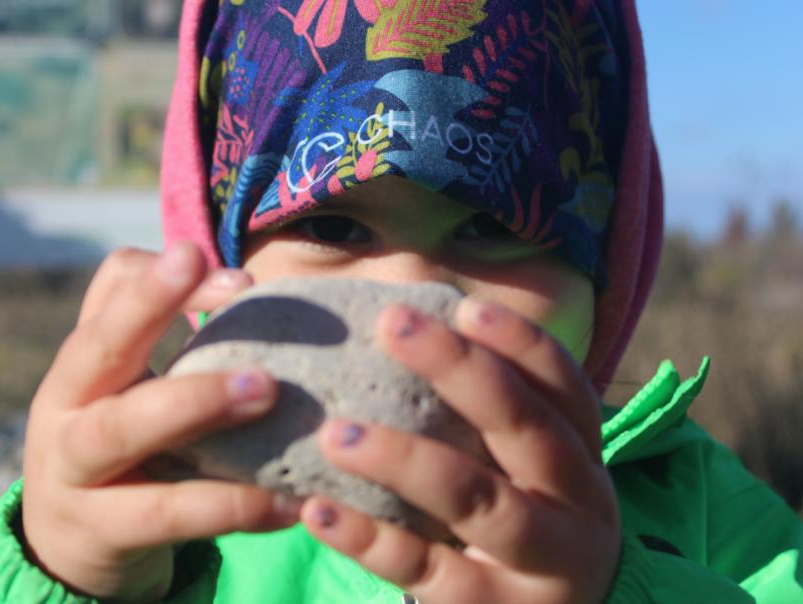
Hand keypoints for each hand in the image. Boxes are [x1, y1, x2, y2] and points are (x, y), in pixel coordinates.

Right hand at [21, 243, 299, 600]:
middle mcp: (64, 407)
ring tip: (266, 390)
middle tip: (242, 289)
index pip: (108, 291)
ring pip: (121, 429)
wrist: (65, 547)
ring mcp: (72, 472)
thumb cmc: (117, 447)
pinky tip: (288, 502)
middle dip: (156, 307)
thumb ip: (169, 341)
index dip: (163, 274)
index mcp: (82, 363)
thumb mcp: (125, 390)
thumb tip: (250, 290)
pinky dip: (231, 506)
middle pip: (99, 346)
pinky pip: (168, 514)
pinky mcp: (100, 532)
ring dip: (196, 403)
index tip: (240, 277)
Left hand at [300, 299, 618, 603]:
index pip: (564, 387)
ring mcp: (542, 568)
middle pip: (528, 428)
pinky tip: (319, 511)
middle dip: (463, 371)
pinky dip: (370, 539)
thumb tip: (396, 334)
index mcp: (581, 458)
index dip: (520, 343)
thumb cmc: (512, 527)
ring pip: (477, 501)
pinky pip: (425, 570)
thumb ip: (480, 418)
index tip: (464, 306)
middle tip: (393, 326)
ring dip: (404, 459)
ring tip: (336, 433)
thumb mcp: (520, 474)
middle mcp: (578, 508)